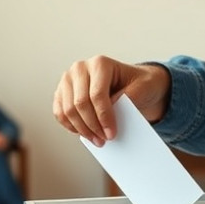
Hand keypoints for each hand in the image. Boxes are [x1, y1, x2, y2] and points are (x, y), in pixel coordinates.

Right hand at [53, 55, 170, 146]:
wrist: (132, 81)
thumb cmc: (138, 83)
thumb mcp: (144, 86)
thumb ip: (130, 97)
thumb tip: (112, 113)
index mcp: (100, 63)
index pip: (97, 94)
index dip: (104, 117)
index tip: (111, 133)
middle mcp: (80, 68)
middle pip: (80, 103)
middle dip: (92, 126)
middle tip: (104, 139)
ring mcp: (68, 80)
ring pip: (68, 110)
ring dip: (82, 129)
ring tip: (97, 140)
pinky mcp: (62, 92)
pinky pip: (60, 113)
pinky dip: (71, 127)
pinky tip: (85, 134)